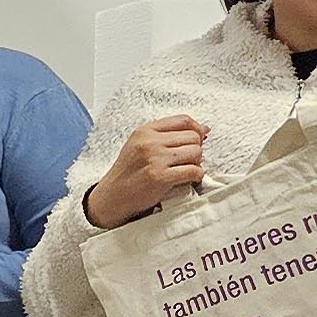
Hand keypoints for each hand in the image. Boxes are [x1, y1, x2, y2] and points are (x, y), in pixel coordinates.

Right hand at [82, 116, 207, 227]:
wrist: (112, 196)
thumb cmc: (128, 172)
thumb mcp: (139, 145)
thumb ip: (166, 135)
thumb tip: (203, 129)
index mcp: (144, 131)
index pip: (183, 120)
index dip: (196, 129)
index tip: (198, 139)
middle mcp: (149, 142)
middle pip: (193, 137)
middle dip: (196, 149)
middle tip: (188, 160)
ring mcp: (155, 159)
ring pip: (196, 152)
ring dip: (196, 163)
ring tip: (186, 169)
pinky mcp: (161, 177)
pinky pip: (193, 171)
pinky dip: (196, 176)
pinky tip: (188, 179)